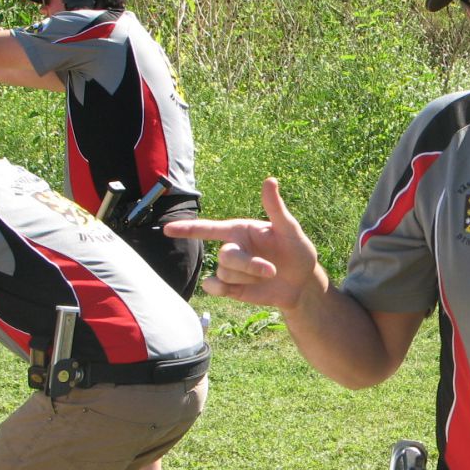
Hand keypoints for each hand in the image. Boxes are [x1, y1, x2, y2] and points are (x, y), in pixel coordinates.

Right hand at [163, 178, 320, 309]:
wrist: (302, 283)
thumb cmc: (298, 250)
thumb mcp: (290, 228)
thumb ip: (275, 208)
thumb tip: (270, 180)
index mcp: (240, 230)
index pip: (209, 228)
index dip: (188, 228)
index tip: (167, 229)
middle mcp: (233, 248)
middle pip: (225, 256)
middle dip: (248, 264)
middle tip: (271, 270)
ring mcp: (231, 269)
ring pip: (225, 273)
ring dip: (248, 277)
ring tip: (268, 275)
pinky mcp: (232, 288)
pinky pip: (215, 288)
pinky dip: (218, 289)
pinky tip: (227, 288)